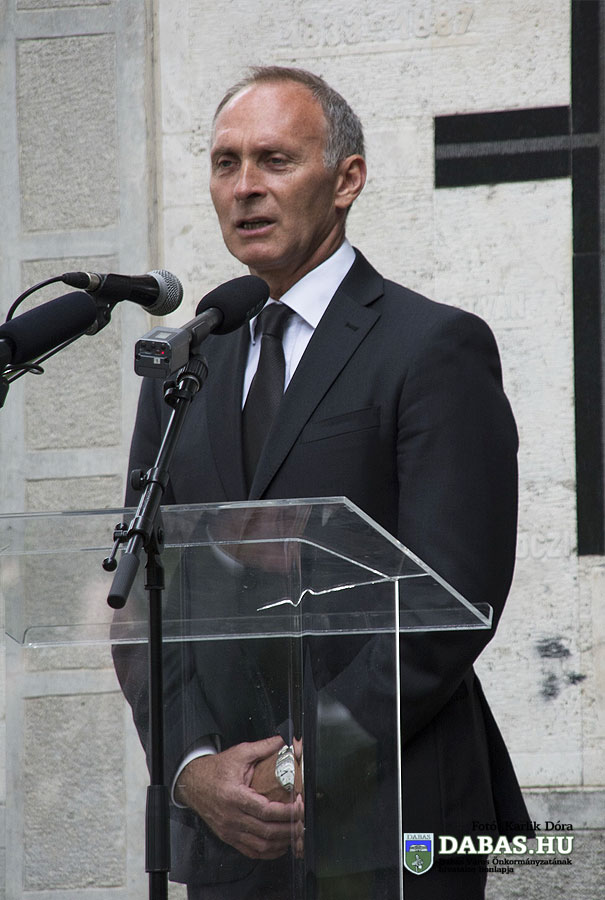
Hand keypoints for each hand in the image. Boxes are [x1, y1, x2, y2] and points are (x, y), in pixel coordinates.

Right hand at [175, 735, 299, 858]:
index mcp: (234, 796)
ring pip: (261, 845)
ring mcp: (229, 830)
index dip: (286, 812)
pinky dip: (268, 852)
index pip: (265, 811)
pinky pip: (251, 851)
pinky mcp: (228, 837)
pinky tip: (279, 844)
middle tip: (302, 819)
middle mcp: (231, 817)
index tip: (299, 806)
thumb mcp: (240, 753)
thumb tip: (285, 741)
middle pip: (266, 831)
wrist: (194, 782)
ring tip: (294, 832)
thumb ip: (264, 747)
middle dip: (289, 828)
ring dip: (281, 842)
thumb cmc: (216, 769)